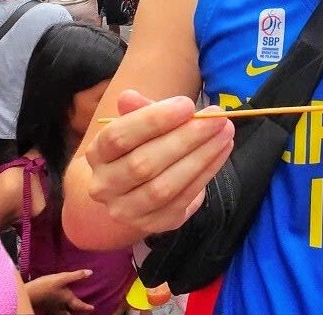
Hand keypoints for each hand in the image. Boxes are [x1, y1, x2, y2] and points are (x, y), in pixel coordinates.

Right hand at [25, 269, 95, 313]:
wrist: (28, 294)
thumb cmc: (46, 286)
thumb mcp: (62, 278)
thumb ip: (76, 275)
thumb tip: (90, 272)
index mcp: (67, 299)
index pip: (79, 305)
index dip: (86, 307)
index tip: (92, 308)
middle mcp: (60, 306)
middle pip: (69, 314)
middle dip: (74, 313)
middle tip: (78, 311)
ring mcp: (51, 308)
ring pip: (60, 314)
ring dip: (65, 314)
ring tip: (67, 312)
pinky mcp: (44, 307)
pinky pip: (52, 312)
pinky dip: (56, 312)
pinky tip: (54, 308)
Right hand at [85, 89, 234, 235]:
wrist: (130, 189)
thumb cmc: (138, 147)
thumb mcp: (137, 124)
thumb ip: (139, 110)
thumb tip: (130, 97)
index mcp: (97, 154)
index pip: (118, 136)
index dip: (153, 120)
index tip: (187, 105)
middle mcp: (104, 186)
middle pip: (143, 164)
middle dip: (186, 138)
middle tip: (218, 119)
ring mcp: (127, 210)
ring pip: (164, 187)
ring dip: (201, 158)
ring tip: (225, 134)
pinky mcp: (153, 224)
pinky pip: (182, 200)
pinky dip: (205, 174)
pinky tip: (220, 153)